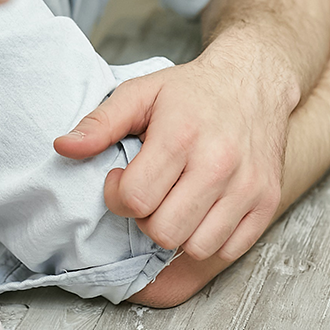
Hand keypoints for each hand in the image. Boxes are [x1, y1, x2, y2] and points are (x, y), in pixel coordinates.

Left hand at [53, 53, 287, 261]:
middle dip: (147, 218)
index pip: (135, 200)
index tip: (124, 179)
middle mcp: (219, 163)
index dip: (119, 195)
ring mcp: (247, 185)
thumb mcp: (142, 93)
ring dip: (179, 232)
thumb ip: (101, 122)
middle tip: (152, 192)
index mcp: (182, 135)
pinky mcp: (267, 200)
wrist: (253, 79)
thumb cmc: (192, 90)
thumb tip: (63, 148)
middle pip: (164, 231)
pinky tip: (201, 211)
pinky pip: (230, 250)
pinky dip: (210, 240)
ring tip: (177, 201)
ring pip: (197, 247)